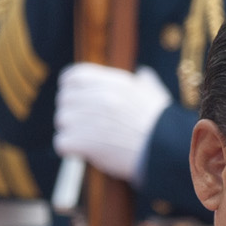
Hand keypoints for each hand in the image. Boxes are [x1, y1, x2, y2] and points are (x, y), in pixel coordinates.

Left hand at [53, 61, 170, 182]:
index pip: (73, 76)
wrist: (164, 151)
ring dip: (70, 131)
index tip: (74, 98)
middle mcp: (98, 97)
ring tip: (87, 139)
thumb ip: (144, 81)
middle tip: (84, 125)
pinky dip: (69, 149)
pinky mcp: (84, 142)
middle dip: (71, 112)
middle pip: (64, 99)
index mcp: (112, 82)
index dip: (70, 87)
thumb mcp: (154, 93)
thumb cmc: (161, 124)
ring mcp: (89, 119)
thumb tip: (142, 73)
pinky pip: (61, 142)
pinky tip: (82, 152)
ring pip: (62, 120)